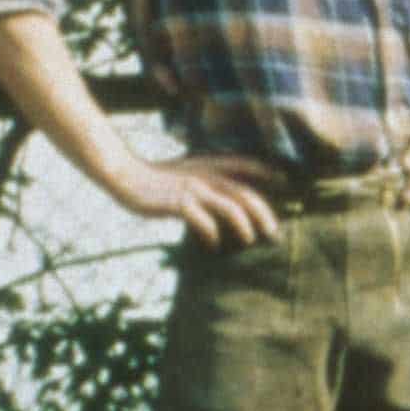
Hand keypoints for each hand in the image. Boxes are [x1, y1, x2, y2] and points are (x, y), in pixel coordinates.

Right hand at [114, 152, 279, 249]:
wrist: (124, 176)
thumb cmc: (159, 180)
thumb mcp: (189, 172)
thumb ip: (211, 181)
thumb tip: (233, 200)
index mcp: (210, 166)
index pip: (246, 165)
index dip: (268, 173)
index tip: (285, 183)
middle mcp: (206, 175)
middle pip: (245, 194)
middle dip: (265, 214)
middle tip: (275, 234)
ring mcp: (193, 189)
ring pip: (231, 207)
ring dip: (245, 227)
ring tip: (249, 240)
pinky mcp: (178, 203)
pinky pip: (204, 221)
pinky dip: (213, 235)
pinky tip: (213, 245)